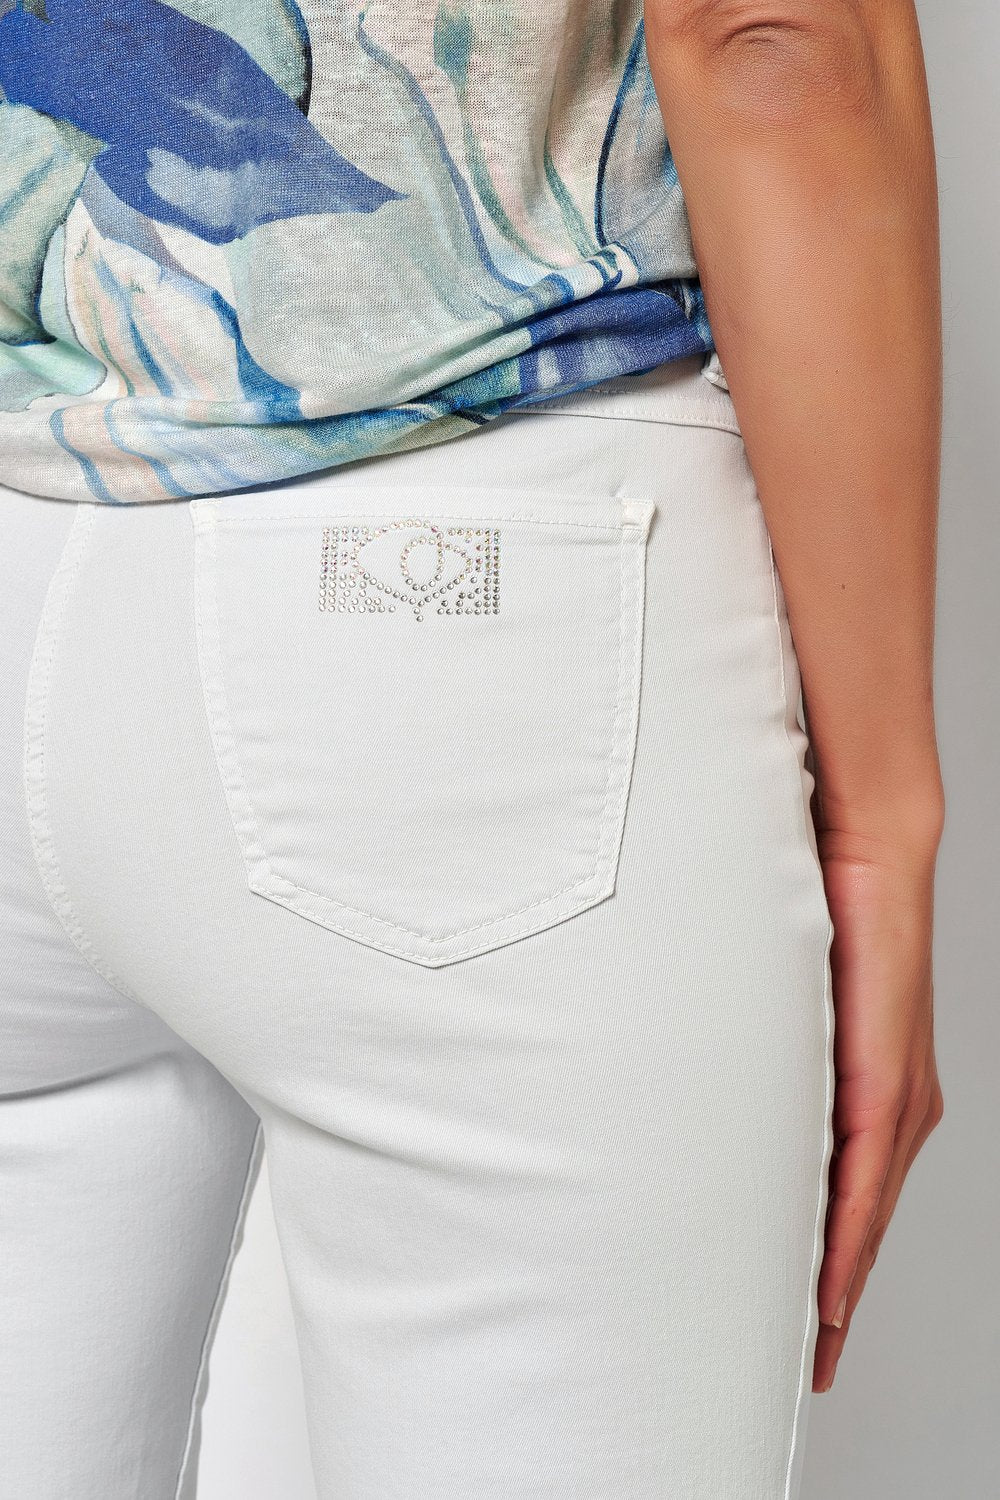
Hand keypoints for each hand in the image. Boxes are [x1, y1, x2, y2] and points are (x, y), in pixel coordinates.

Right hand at [812, 816, 944, 1392]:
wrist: (864, 850)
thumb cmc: (819, 913)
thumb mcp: (780, 1003)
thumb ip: (759, 1054)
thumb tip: (705, 1083)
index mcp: (872, 1091)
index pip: (850, 1201)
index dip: (827, 1268)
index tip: (803, 1328)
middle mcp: (898, 1107)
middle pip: (864, 1229)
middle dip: (832, 1303)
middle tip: (800, 1365)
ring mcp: (899, 1099)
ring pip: (867, 1220)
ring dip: (837, 1286)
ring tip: (808, 1345)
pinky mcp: (887, 1083)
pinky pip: (865, 1185)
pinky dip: (846, 1243)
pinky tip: (828, 1288)